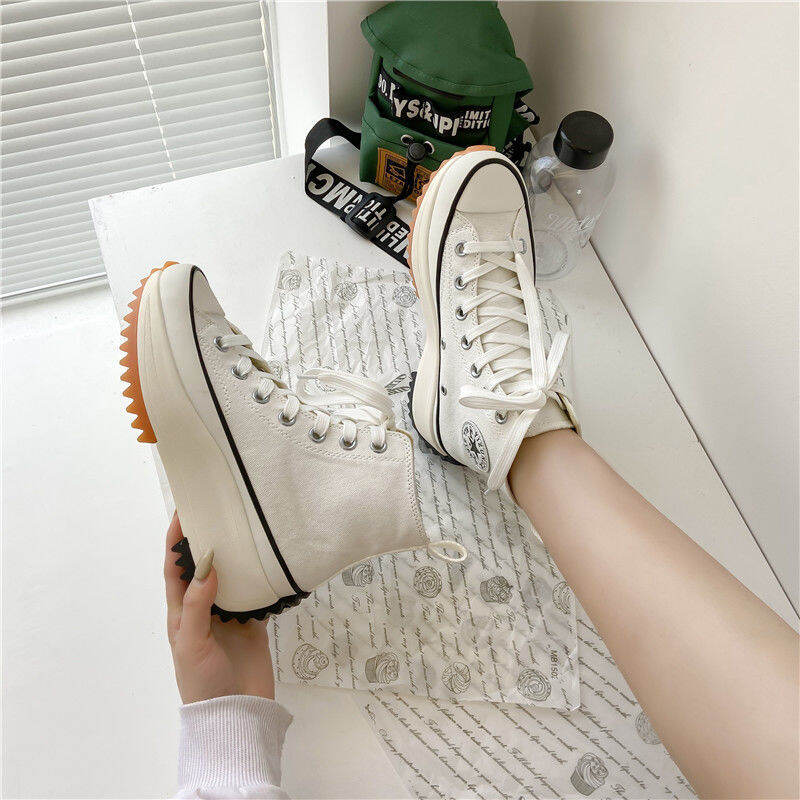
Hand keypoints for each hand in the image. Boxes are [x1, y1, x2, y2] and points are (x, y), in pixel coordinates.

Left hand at [164, 513, 274, 703]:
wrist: (235, 715)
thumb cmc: (203, 682)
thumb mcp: (191, 644)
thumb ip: (197, 605)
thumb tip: (207, 564)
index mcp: (181, 613)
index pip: (175, 570)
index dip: (175, 542)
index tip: (183, 512)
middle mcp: (203, 609)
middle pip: (204, 568)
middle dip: (207, 541)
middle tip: (219, 512)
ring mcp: (229, 615)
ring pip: (231, 576)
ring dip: (235, 555)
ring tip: (245, 529)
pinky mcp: (252, 623)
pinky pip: (256, 593)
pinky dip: (261, 577)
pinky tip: (268, 560)